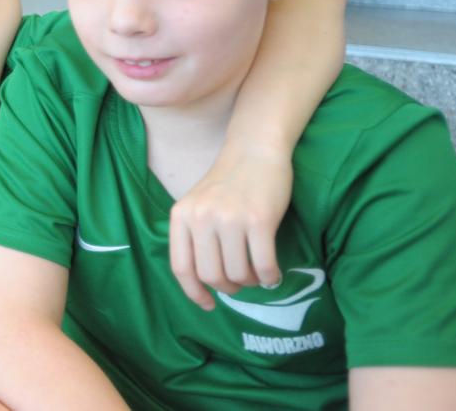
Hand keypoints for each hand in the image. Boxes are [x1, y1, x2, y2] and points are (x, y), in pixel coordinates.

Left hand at [168, 149, 291, 309]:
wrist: (255, 150)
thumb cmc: (228, 183)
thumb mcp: (198, 205)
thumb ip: (195, 236)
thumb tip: (204, 283)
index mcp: (181, 216)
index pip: (181, 267)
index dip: (193, 292)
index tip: (208, 305)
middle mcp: (201, 218)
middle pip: (211, 275)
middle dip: (228, 287)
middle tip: (241, 283)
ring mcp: (229, 218)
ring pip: (238, 273)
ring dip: (251, 281)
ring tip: (257, 273)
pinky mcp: (259, 219)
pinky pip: (264, 265)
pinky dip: (270, 277)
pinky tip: (273, 274)